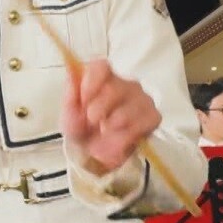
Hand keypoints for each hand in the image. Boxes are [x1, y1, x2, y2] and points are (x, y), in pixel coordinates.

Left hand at [60, 59, 161, 174]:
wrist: (95, 157)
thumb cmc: (82, 130)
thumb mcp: (70, 115)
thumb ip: (71, 92)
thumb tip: (71, 69)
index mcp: (103, 79)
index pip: (101, 66)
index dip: (92, 80)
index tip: (84, 98)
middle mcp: (125, 84)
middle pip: (115, 87)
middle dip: (99, 108)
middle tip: (91, 121)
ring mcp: (141, 99)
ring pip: (130, 105)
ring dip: (113, 122)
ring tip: (105, 130)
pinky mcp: (153, 116)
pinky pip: (144, 121)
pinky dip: (128, 133)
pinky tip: (119, 136)